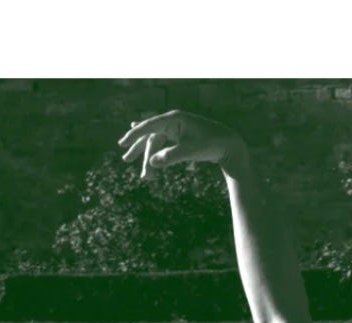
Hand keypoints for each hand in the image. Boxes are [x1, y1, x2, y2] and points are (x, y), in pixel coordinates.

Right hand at [118, 110, 247, 177]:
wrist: (229, 144)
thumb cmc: (211, 145)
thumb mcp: (190, 152)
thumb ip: (170, 157)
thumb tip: (151, 162)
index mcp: (175, 119)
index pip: (149, 126)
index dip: (134, 135)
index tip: (122, 143)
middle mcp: (173, 121)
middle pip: (151, 136)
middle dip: (139, 150)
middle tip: (126, 160)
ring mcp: (177, 129)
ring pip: (156, 143)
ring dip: (149, 158)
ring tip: (143, 175)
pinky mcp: (180, 136)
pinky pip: (163, 143)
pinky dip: (155, 151)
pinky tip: (147, 152)